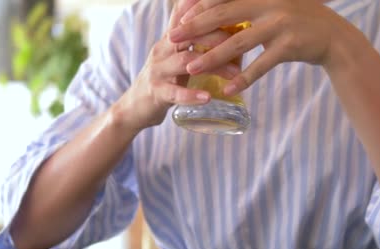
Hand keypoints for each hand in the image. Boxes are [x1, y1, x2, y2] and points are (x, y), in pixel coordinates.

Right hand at [116, 0, 239, 131]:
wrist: (135, 107)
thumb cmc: (165, 80)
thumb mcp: (178, 57)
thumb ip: (198, 44)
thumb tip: (232, 36)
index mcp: (170, 39)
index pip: (184, 14)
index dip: (199, 4)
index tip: (224, 1)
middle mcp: (162, 48)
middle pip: (190, 33)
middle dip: (218, 34)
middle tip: (243, 39)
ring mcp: (158, 70)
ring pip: (187, 60)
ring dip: (214, 66)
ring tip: (235, 73)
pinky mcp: (156, 92)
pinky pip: (175, 92)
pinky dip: (192, 95)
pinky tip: (208, 97)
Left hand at [168, 0, 345, 95]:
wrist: (334, 36)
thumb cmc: (298, 21)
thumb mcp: (272, 6)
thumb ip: (247, 7)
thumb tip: (215, 12)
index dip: (197, 8)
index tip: (177, 20)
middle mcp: (267, 4)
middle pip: (222, 16)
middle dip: (194, 29)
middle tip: (172, 40)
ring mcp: (279, 25)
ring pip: (237, 43)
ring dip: (211, 58)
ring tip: (191, 70)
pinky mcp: (288, 46)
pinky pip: (260, 66)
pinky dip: (242, 79)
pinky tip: (226, 90)